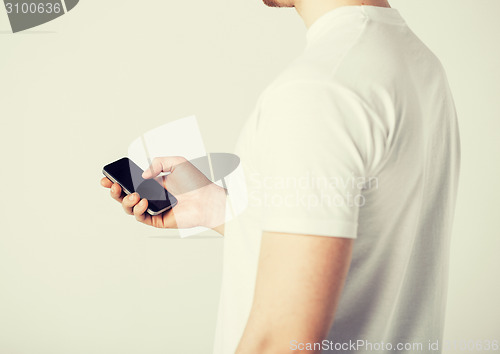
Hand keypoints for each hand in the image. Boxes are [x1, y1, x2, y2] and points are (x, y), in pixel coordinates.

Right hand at [101, 156, 225, 234]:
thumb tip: (142, 176)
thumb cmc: (196, 182)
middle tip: (112, 185)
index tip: (107, 177)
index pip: (131, 182)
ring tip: (134, 195)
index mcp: (154, 182)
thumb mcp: (177, 162)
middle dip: (114, 191)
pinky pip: (141, 217)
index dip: (117, 180)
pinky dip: (137, 209)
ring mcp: (154, 208)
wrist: (207, 199)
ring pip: (130, 207)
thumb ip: (158, 163)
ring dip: (126, 201)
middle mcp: (152, 196)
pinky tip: (143, 202)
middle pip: (125, 195)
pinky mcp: (158, 220)